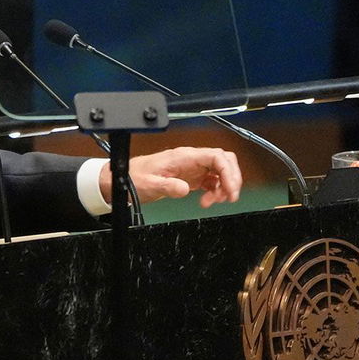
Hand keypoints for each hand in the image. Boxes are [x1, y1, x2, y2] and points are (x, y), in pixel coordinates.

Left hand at [100, 146, 241, 207]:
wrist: (127, 179)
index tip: (230, 190)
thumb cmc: (136, 177)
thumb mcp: (149, 183)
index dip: (228, 172)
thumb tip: (184, 189)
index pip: (216, 157)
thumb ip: (167, 186)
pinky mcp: (191, 176)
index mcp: (184, 156)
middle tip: (229, 197)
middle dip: (231, 179)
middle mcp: (191, 159)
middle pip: (224, 161)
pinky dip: (215, 191)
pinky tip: (207, 201)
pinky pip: (212, 180)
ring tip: (212, 202)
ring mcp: (193, 167)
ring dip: (223, 187)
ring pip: (220, 171)